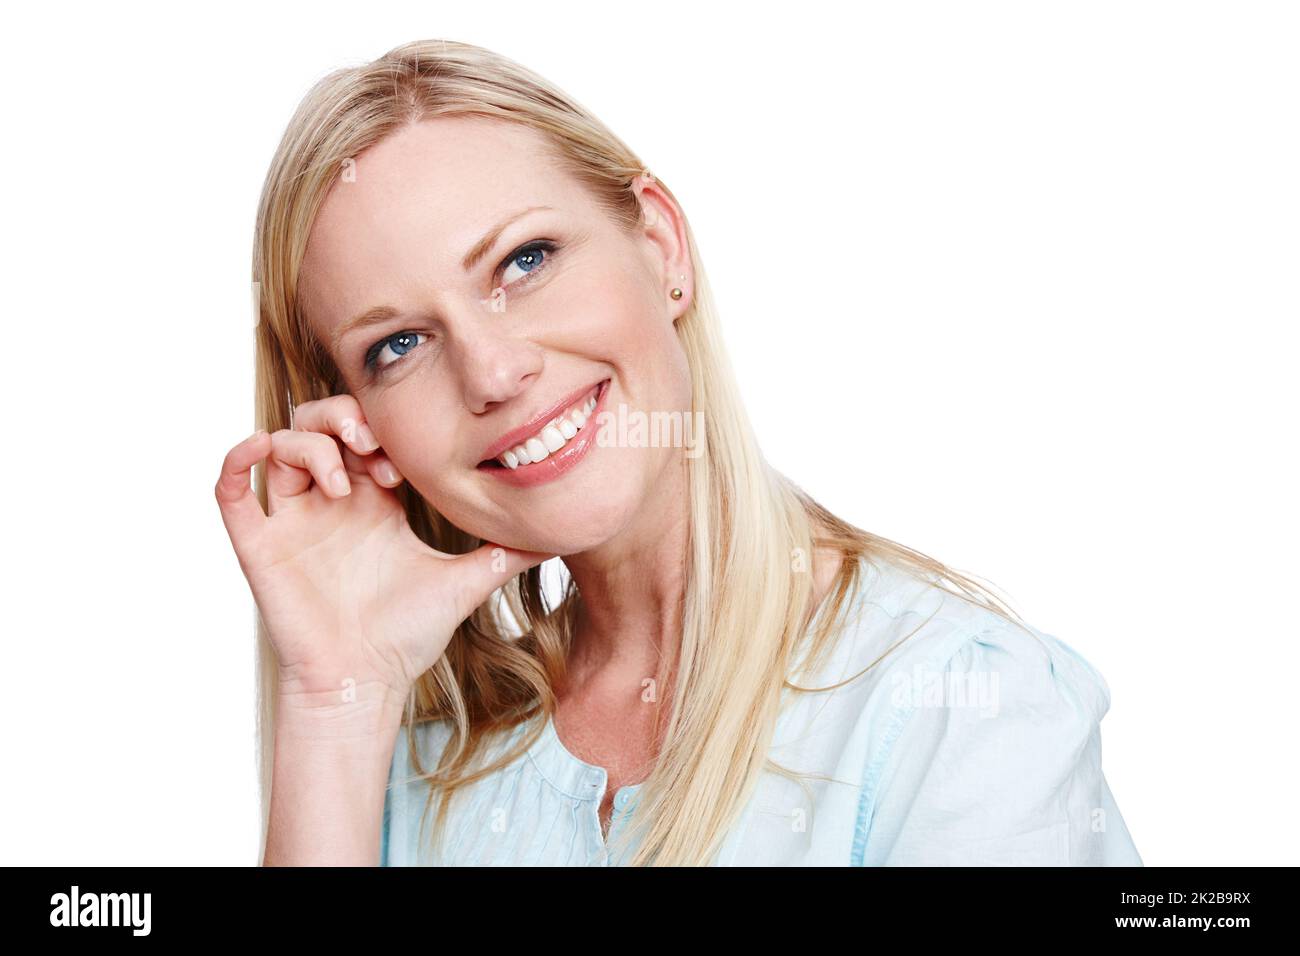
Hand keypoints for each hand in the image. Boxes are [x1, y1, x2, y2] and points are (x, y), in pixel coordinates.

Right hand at [214, 395, 551, 704]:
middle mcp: (331, 501)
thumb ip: (507, 553)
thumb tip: (561, 535)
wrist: (365, 681)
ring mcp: (292, 519)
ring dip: (307, 444)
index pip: (366, 434)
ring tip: (340, 480)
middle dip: (341, 420)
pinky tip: (265, 451)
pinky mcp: (259, 542)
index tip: (401, 466)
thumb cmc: (407, 635)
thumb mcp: (466, 581)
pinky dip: (240, 456)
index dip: (379, 430)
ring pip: (280, 444)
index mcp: (373, 500)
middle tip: (370, 448)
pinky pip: (232, 485)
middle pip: (320, 425)